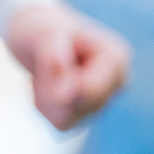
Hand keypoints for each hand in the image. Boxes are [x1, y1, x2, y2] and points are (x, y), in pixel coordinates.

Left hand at [7, 2, 129, 128]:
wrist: (36, 32)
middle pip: (79, 108)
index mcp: (116, 57)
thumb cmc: (41, 28)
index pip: (90, 91)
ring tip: (41, 75)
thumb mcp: (43, 34)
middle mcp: (117, 82)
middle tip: (40, 66)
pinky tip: (43, 87)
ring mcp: (105, 100)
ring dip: (44, 100)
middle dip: (50, 92)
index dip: (59, 88)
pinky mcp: (87, 114)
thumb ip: (54, 60)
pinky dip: (44, 107)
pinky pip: (61, 125)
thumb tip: (65, 96)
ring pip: (67, 121)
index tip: (39, 72)